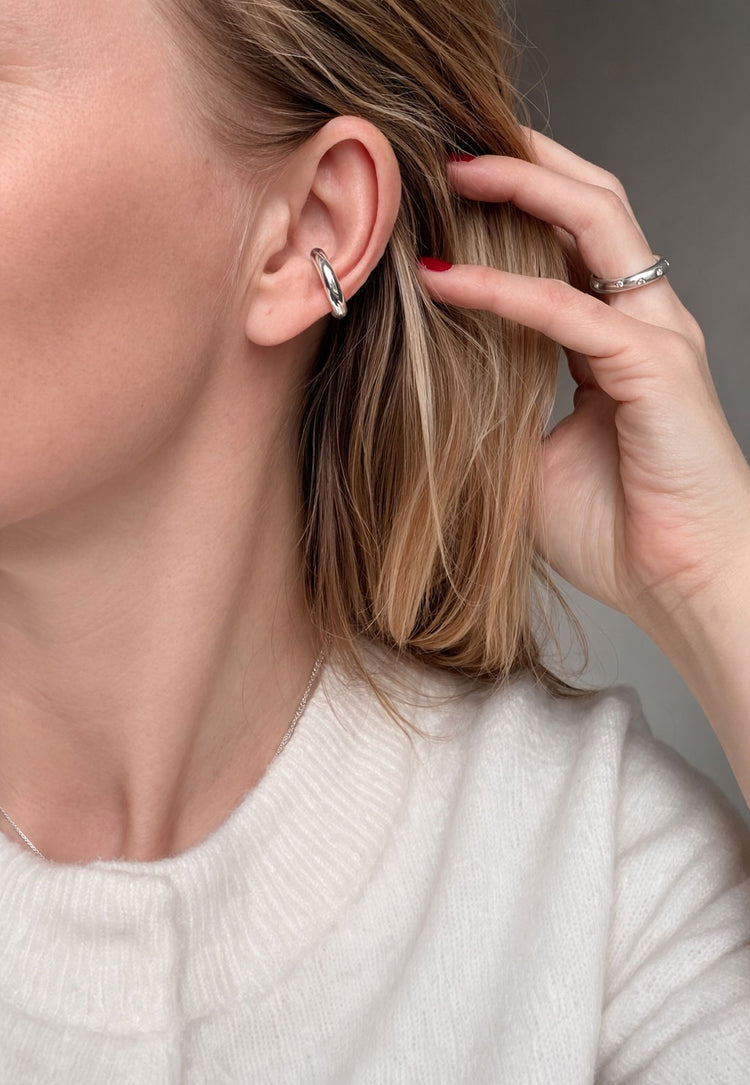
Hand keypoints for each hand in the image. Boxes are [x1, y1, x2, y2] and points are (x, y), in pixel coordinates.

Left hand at [416, 129, 749, 630]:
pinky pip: (568, 308)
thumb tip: (437, 387)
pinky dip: (503, 288)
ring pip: (596, 222)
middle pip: (593, 204)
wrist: (680, 585)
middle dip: (526, 162)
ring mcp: (654, 335)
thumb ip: (500, 408)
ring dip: (523, 187)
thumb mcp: (533, 458)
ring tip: (454, 169)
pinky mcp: (653, 365)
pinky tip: (446, 276)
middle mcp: (643, 322)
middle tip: (450, 146)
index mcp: (617, 340)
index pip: (571, 246)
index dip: (516, 207)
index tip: (447, 190)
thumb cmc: (621, 530)